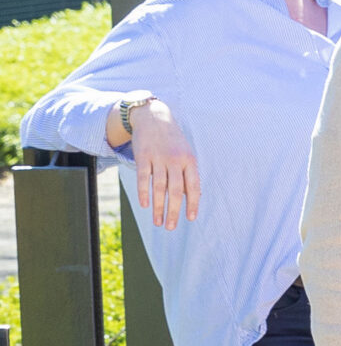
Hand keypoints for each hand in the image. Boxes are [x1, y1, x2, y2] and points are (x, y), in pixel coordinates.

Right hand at [122, 98, 198, 228]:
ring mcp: (158, 158)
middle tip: (171, 228)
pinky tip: (145, 205)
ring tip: (158, 222)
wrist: (154, 117)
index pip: (193, 186)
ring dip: (158, 207)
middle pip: (176, 191)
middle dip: (174, 211)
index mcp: (190, 161)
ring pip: (159, 187)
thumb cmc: (173, 141)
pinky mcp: (143, 156)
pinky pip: (144, 178)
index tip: (190, 219)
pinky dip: (144, 193)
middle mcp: (175, 160)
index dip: (193, 203)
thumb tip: (193, 197)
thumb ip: (188, 174)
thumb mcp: (186, 153)